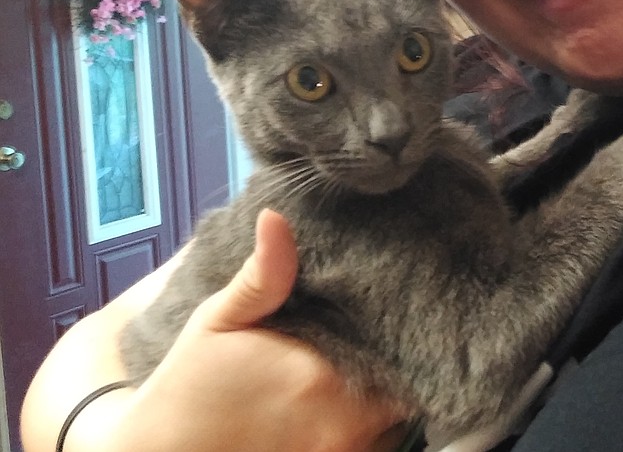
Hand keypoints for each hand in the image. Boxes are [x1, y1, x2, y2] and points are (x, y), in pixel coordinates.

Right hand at [115, 209, 406, 450]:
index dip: (407, 331)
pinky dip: (369, 425)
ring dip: (384, 394)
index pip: (401, 352)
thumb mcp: (221, 319)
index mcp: (321, 377)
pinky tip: (344, 400)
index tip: (399, 311)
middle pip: (404, 387)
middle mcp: (341, 425)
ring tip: (361, 364)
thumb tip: (277, 217)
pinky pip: (372, 444)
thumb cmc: (191, 383)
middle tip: (376, 334)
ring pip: (392, 421)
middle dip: (395, 359)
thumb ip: (262, 274)